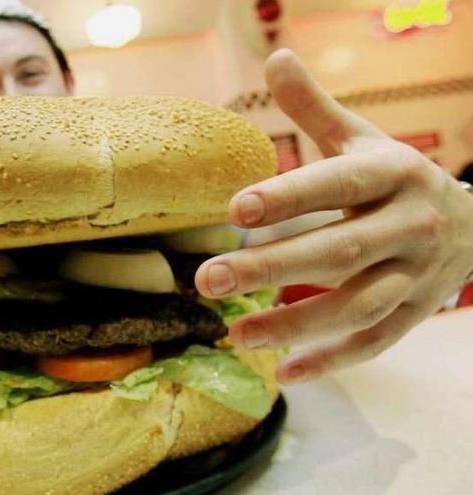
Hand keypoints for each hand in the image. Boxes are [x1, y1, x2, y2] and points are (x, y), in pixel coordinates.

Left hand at [195, 49, 472, 383]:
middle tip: (208, 280)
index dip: (289, 197)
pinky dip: (334, 359)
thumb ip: (314, 109)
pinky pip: (378, 342)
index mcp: (392, 174)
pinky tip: (286, 372)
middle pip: (338, 251)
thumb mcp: (362, 139)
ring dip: (296, 324)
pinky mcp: (417, 312)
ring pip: (357, 306)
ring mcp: (417, 275)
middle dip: (271, 268)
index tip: (235, 209)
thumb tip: (276, 57)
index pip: (337, 185)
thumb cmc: (395, 177)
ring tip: (236, 333)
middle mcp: (409, 225)